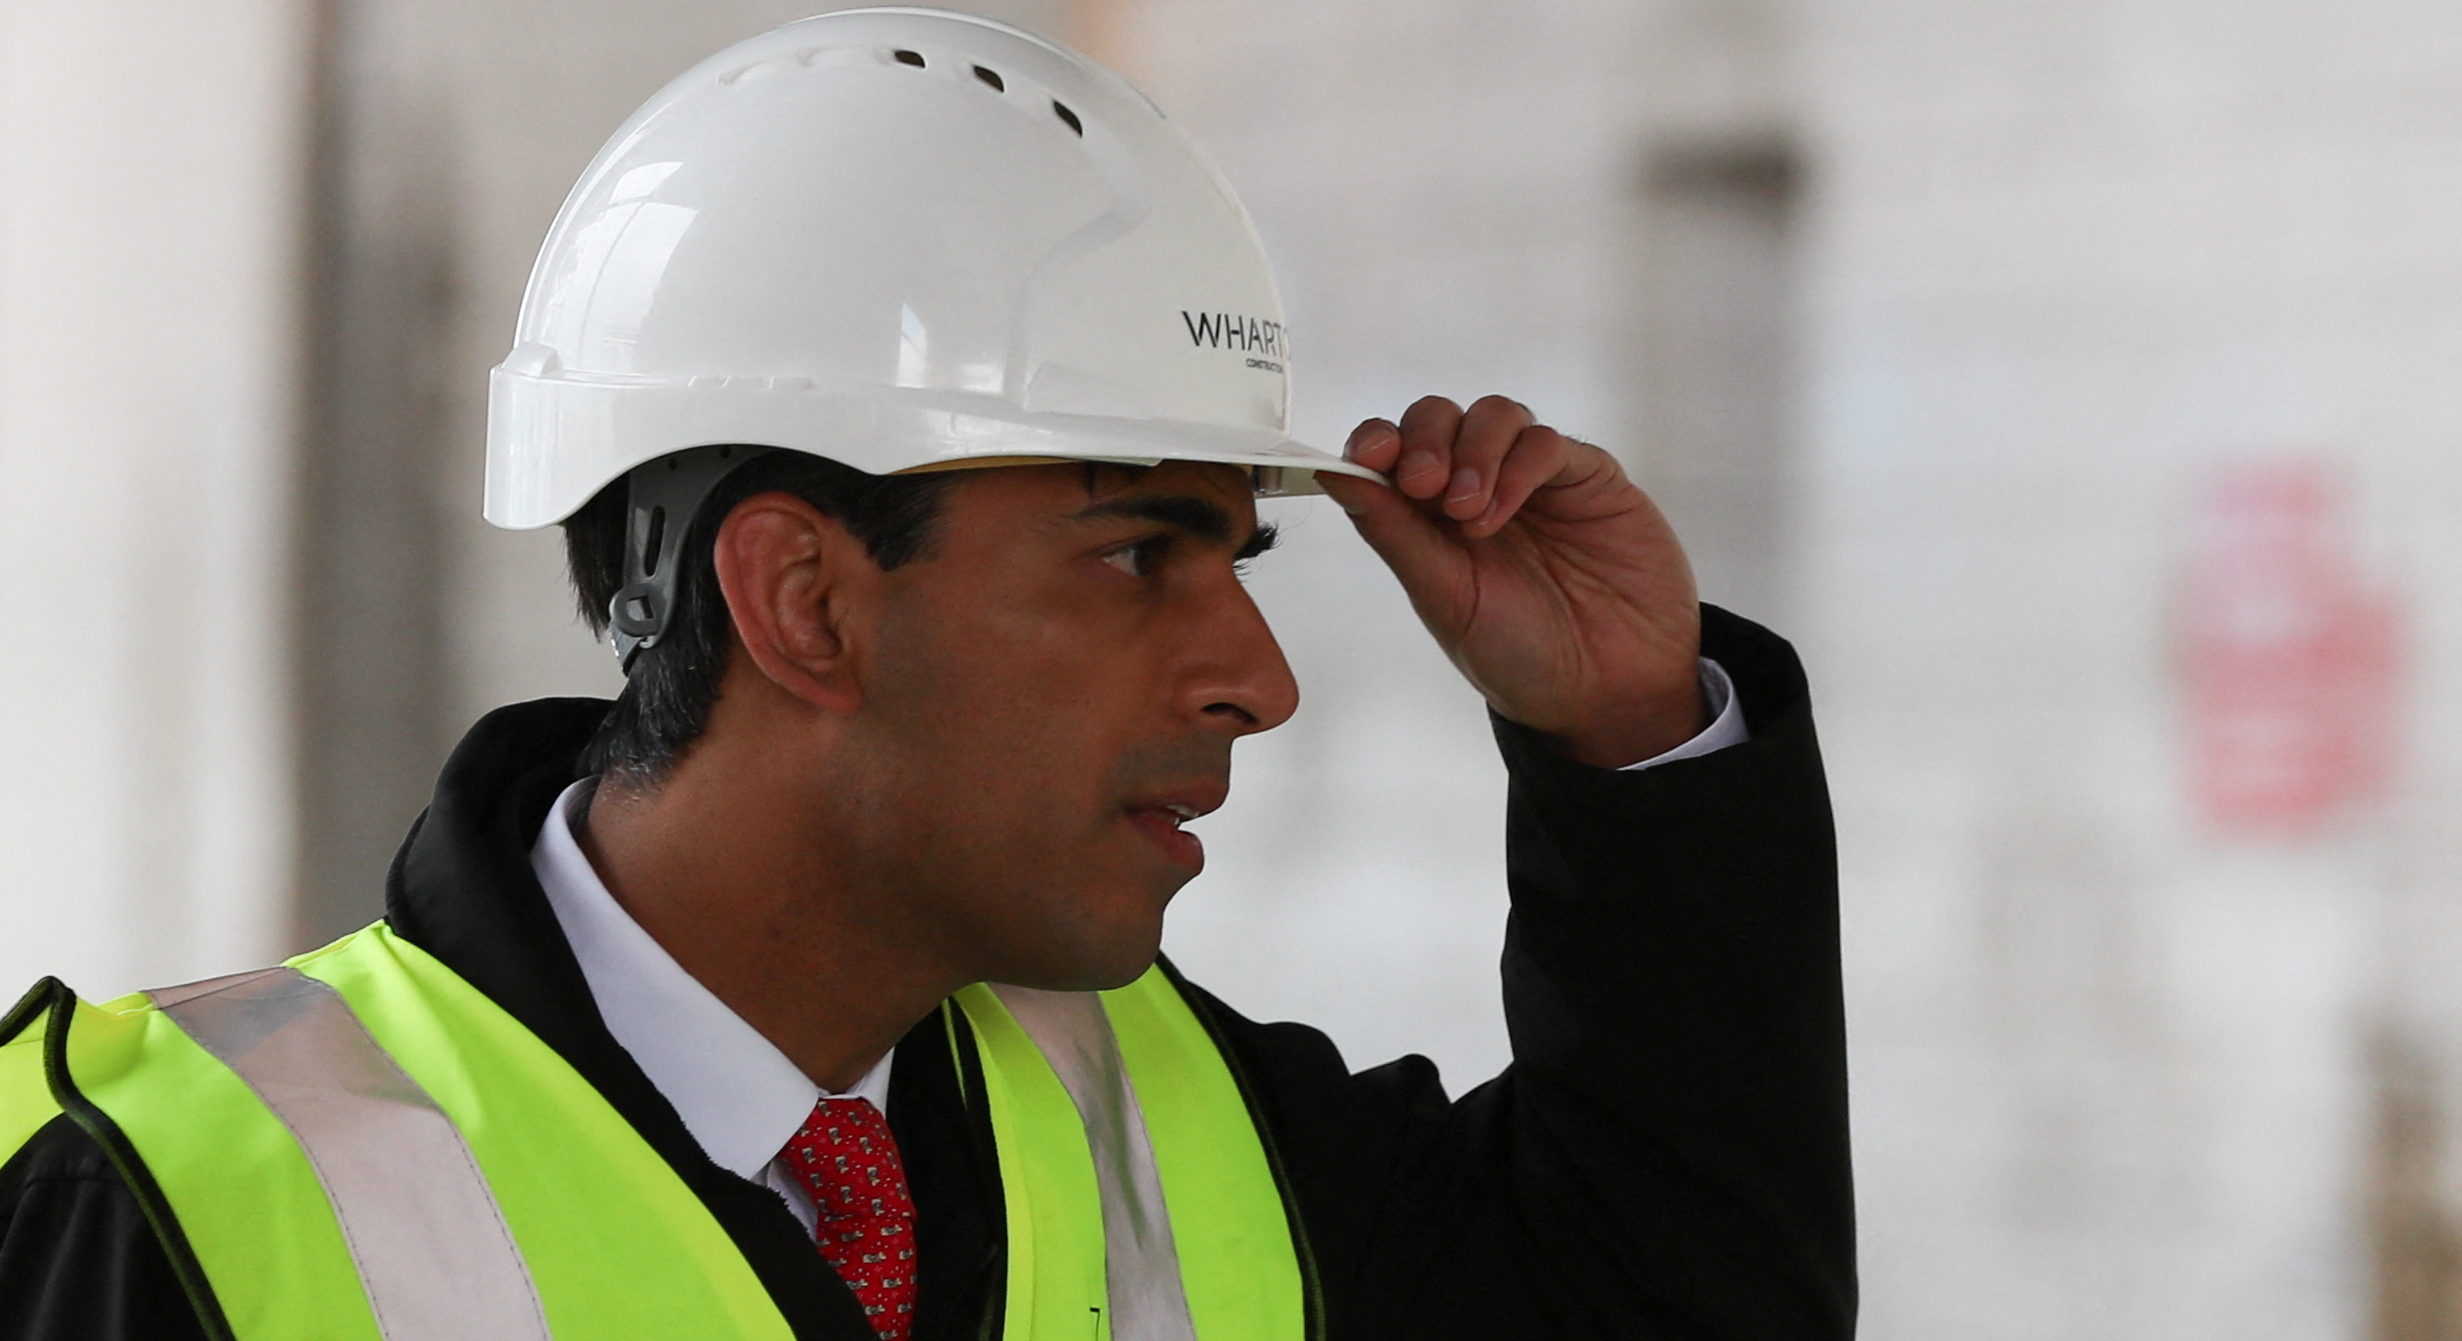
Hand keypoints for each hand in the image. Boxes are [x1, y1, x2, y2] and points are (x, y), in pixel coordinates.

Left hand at [1315, 395, 1705, 767]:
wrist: (1606, 689)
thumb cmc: (1519, 654)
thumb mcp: (1441, 596)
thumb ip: (1392, 532)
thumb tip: (1332, 474)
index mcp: (1430, 517)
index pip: (1391, 451)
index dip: (1376, 441)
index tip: (1372, 456)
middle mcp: (1478, 486)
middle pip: (1438, 419)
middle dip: (1423, 441)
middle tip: (1423, 485)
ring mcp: (1533, 478)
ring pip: (1493, 415)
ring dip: (1471, 451)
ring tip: (1468, 511)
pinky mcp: (1587, 476)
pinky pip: (1545, 443)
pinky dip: (1517, 466)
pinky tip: (1501, 512)